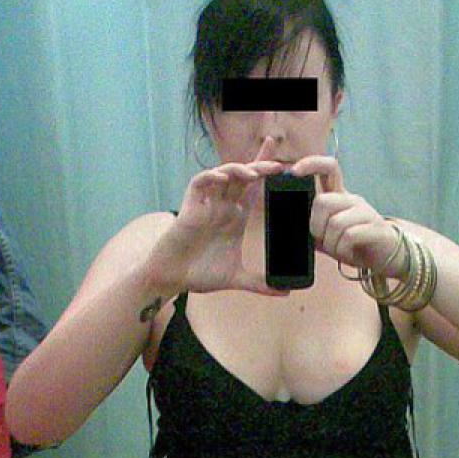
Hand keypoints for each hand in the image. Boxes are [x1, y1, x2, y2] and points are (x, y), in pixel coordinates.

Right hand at [145, 137, 289, 298]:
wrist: (174, 278)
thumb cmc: (200, 273)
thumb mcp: (236, 278)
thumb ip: (260, 284)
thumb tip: (285, 292)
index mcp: (235, 217)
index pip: (253, 188)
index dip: (265, 173)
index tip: (284, 165)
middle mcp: (223, 206)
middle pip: (243, 176)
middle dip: (260, 165)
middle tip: (279, 165)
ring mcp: (207, 204)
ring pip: (223, 175)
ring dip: (239, 170)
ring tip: (254, 173)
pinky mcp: (190, 206)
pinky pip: (199, 183)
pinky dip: (211, 177)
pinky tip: (223, 178)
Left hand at [287, 155, 407, 278]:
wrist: (388, 256)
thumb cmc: (355, 244)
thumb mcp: (330, 236)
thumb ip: (315, 229)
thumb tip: (296, 227)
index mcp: (340, 197)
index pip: (328, 168)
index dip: (311, 164)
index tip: (294, 172)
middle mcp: (352, 200)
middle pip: (324, 201)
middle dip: (316, 226)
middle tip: (322, 240)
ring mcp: (365, 212)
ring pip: (335, 223)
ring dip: (331, 243)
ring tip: (339, 250)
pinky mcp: (375, 228)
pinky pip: (349, 236)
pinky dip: (343, 250)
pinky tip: (349, 253)